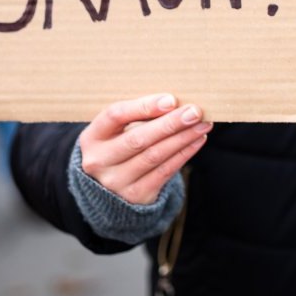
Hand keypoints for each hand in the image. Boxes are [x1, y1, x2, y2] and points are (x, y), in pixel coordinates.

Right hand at [78, 93, 211, 204]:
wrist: (108, 189)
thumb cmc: (119, 146)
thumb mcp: (117, 130)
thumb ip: (138, 116)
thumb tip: (176, 102)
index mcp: (92, 137)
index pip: (115, 115)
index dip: (144, 106)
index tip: (171, 100)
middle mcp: (99, 161)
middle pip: (138, 139)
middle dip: (170, 124)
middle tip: (195, 112)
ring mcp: (115, 182)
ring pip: (154, 155)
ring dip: (183, 138)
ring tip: (203, 124)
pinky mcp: (135, 195)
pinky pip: (164, 172)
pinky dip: (184, 154)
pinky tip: (197, 140)